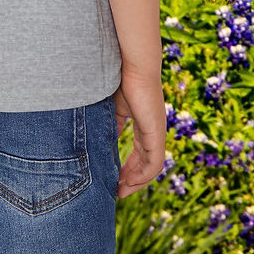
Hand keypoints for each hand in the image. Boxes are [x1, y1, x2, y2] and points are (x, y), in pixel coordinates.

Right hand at [112, 74, 166, 198]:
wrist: (131, 62)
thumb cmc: (118, 76)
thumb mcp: (110, 105)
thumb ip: (108, 122)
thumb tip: (97, 138)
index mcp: (142, 121)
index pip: (139, 151)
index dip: (127, 166)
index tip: (113, 177)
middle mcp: (153, 129)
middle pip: (145, 162)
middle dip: (131, 178)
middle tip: (116, 191)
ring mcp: (156, 132)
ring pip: (151, 166)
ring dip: (137, 181)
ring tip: (121, 190)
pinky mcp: (157, 133)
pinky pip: (154, 163)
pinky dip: (143, 175)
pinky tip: (129, 181)